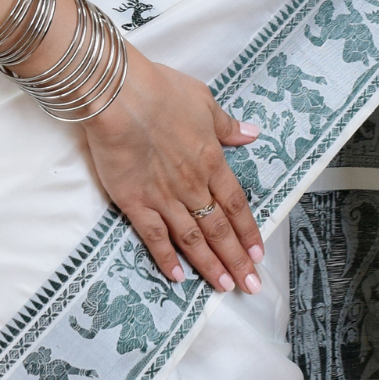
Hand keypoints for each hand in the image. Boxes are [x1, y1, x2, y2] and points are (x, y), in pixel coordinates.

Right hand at [82, 48, 265, 293]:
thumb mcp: (203, 100)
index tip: (258, 254)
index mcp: (211, 160)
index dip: (248, 231)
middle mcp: (192, 185)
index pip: (235, 204)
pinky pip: (155, 237)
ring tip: (224, 288)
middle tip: (251, 286)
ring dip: (210, 266)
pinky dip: (166, 258)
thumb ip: (226, 125)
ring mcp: (164, 197)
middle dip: (237, 260)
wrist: (120, 95)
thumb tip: (251, 134)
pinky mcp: (134, 202)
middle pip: (219, 229)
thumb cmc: (160, 90)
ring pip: (193, 239)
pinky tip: (177, 277)